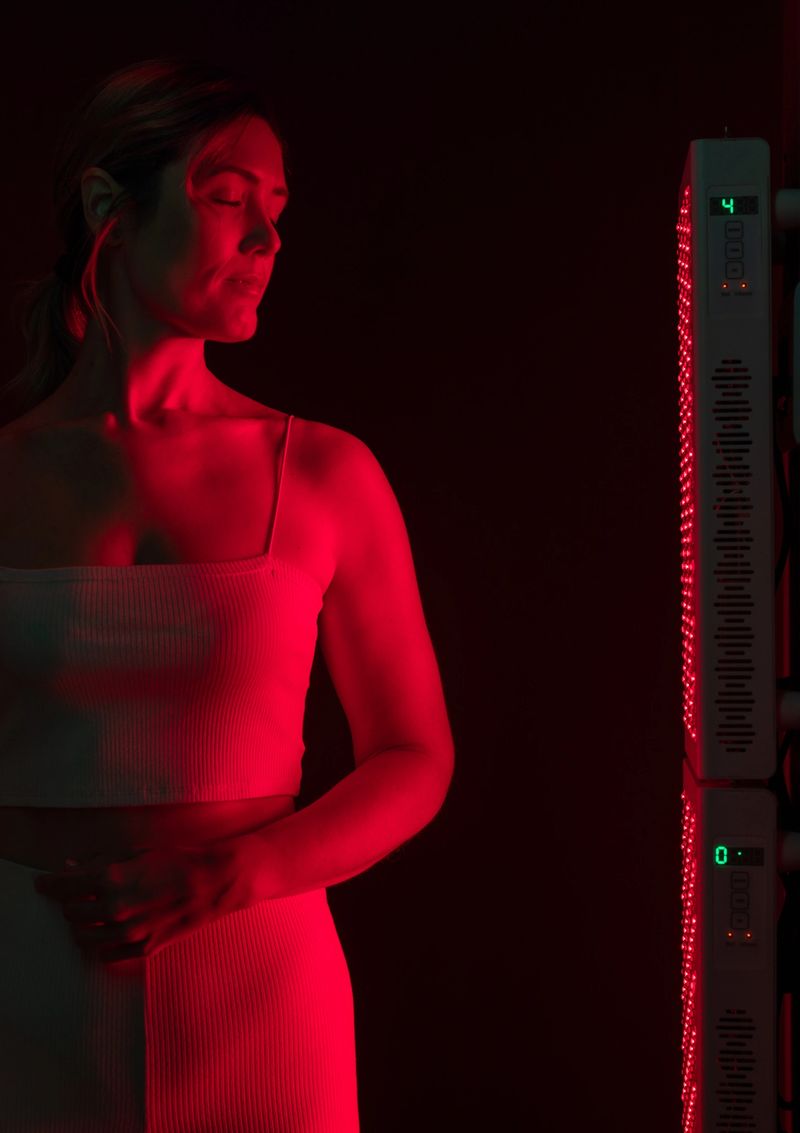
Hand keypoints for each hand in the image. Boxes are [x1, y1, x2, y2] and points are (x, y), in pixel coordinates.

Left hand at [32, 837, 256, 963]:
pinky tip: (106, 931)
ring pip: (82, 938)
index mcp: (111, 879)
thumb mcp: (136, 851)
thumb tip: (71, 867)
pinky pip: (104, 954)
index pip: (64, 885)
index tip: (43, 882)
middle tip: (76, 894)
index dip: (48, 883)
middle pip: (70, 912)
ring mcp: (128, 932)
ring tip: (89, 914)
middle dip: (68, 902)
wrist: (212, 882)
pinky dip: (99, 944)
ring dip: (80, 925)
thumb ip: (99, 861)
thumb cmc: (177, 860)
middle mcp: (115, 908)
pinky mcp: (142, 948)